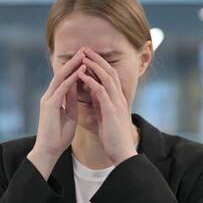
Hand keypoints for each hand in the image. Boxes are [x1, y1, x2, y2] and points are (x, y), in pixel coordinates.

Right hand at [28, 47, 85, 179]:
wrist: (49, 151)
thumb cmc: (59, 137)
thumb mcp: (70, 116)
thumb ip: (72, 102)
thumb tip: (77, 90)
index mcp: (54, 98)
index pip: (65, 78)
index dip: (75, 67)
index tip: (85, 57)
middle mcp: (49, 95)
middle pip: (62, 73)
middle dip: (74, 60)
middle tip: (84, 48)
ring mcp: (48, 99)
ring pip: (61, 77)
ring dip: (73, 65)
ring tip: (84, 54)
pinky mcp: (50, 105)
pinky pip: (62, 88)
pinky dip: (72, 78)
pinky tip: (81, 71)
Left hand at [78, 48, 137, 165]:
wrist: (121, 153)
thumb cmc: (113, 138)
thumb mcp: (106, 117)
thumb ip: (102, 104)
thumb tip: (95, 94)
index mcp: (117, 100)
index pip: (111, 76)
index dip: (101, 65)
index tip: (90, 56)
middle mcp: (119, 98)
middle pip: (110, 72)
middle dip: (98, 59)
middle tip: (86, 49)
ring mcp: (116, 103)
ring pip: (107, 77)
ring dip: (94, 65)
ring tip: (83, 56)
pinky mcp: (111, 110)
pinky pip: (100, 90)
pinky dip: (90, 80)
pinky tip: (80, 74)